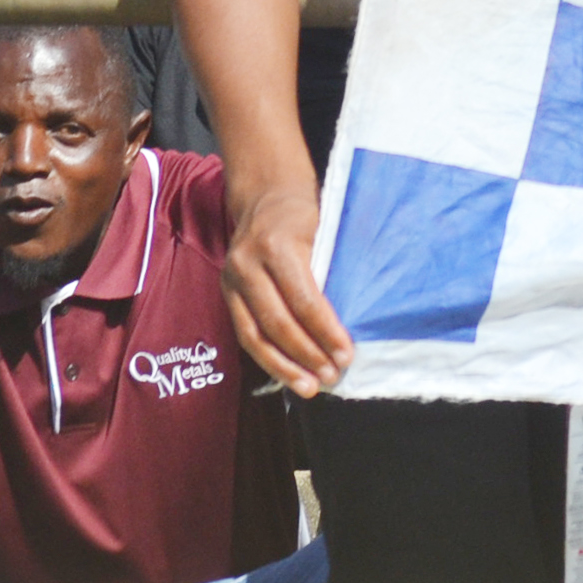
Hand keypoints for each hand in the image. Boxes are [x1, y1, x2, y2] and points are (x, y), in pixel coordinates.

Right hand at [223, 175, 352, 395]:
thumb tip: (357, 318)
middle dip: (307, 354)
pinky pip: (245, 332)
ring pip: (254, 335)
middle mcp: (247, 264)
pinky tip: (288, 373)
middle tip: (332, 375)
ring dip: (283, 366)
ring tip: (309, 387)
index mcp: (277, 245)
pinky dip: (267, 356)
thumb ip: (332, 268)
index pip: (304, 299)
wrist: (264, 194)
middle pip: (277, 322)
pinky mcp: (225, 292)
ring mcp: (231, 279)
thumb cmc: (306, 213)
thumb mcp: (325, 229)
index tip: (347, 354)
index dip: (325, 331)